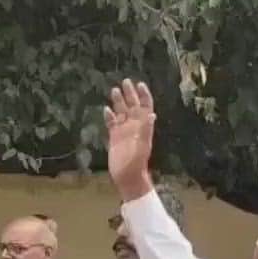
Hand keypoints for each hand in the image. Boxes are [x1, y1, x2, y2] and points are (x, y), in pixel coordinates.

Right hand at [104, 78, 156, 199]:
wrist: (127, 176)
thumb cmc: (136, 163)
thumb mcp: (142, 146)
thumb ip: (145, 130)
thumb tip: (152, 114)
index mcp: (143, 126)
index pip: (145, 106)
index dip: (143, 95)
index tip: (139, 84)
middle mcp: (134, 126)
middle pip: (132, 106)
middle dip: (130, 94)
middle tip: (125, 82)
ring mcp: (124, 131)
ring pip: (121, 112)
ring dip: (118, 102)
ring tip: (114, 90)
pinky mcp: (114, 137)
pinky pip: (111, 123)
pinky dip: (109, 116)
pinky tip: (106, 110)